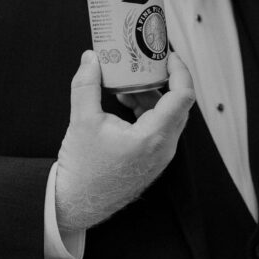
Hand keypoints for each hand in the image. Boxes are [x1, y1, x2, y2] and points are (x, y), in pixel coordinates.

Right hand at [55, 50, 194, 228]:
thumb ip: (87, 84)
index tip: (169, 55)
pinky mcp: (152, 161)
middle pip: (177, 104)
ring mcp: (160, 157)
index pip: (183, 96)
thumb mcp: (81, 120)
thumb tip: (91, 58)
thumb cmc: (82, 168)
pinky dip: (147, 111)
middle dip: (163, 79)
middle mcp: (164, 148)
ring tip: (128, 81)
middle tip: (148, 62)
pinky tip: (125, 100)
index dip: (180, 71)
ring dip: (152, 95)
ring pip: (168, 116)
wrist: (75, 203)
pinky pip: (160, 128)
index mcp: (153, 137)